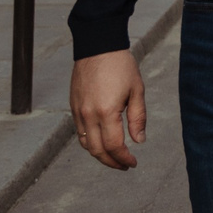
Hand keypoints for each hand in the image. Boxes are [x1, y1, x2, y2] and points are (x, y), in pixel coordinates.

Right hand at [70, 50, 144, 169]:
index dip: (124, 158)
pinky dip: (90, 142)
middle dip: (111, 162)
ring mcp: (78, 112)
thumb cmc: (121, 66)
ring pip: (85, 144)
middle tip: (125, 165)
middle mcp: (88, 115)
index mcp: (106, 112)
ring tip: (114, 157)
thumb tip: (139, 141)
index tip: (133, 163)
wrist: (98, 46)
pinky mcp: (73, 107)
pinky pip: (79, 133)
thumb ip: (138, 118)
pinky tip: (102, 141)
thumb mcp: (137, 90)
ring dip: (99, 155)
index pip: (114, 146)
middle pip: (97, 151)